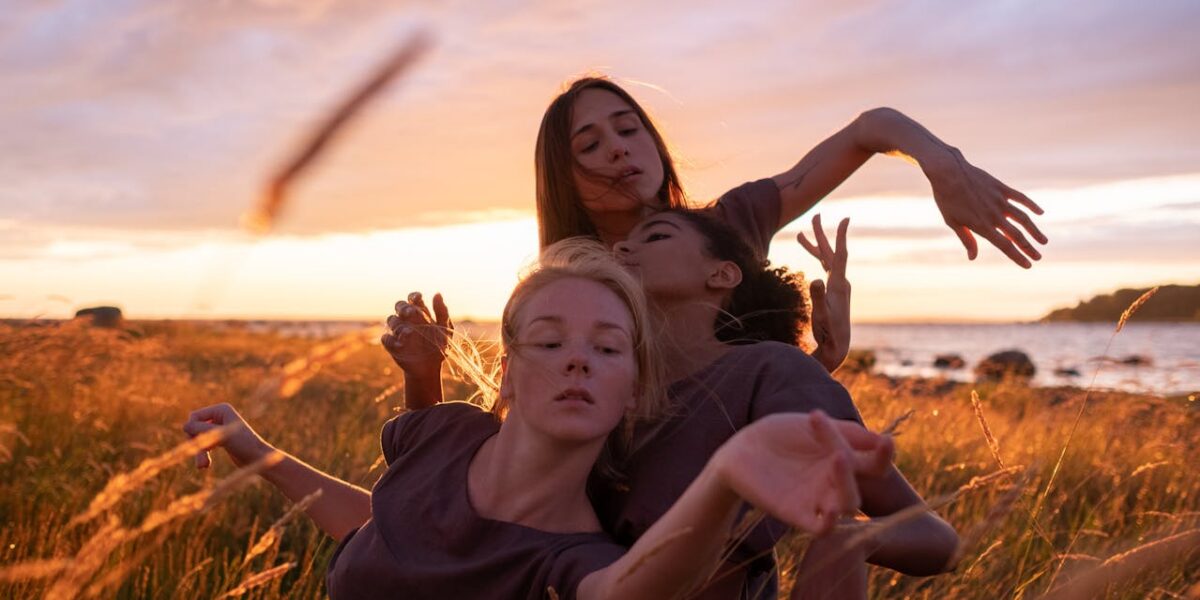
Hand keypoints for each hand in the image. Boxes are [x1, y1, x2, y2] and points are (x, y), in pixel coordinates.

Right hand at [182, 403, 271, 468]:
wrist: (258, 459)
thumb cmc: (244, 444)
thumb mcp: (221, 435)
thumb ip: (203, 429)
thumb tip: (184, 425)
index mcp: (222, 409)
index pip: (195, 416)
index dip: (192, 431)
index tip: (197, 444)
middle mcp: (220, 415)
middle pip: (195, 428)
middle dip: (196, 443)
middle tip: (200, 460)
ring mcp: (219, 427)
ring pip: (198, 438)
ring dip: (199, 452)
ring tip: (202, 466)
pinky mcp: (220, 439)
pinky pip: (204, 445)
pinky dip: (203, 454)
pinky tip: (205, 465)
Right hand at [381, 291, 452, 376]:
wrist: (431, 367)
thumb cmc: (439, 346)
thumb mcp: (445, 329)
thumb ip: (442, 312)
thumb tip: (437, 293)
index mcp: (421, 312)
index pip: (413, 298)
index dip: (414, 296)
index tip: (418, 299)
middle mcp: (407, 319)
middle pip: (399, 305)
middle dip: (403, 307)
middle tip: (411, 314)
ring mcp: (398, 331)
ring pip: (391, 319)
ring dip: (399, 324)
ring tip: (410, 333)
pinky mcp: (391, 344)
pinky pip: (385, 338)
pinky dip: (392, 339)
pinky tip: (401, 344)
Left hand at [715, 411, 892, 534]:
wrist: (741, 449)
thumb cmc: (778, 435)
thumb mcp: (812, 425)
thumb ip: (845, 431)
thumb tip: (881, 439)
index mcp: (843, 461)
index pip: (875, 464)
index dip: (884, 455)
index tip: (885, 441)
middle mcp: (835, 484)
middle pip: (861, 486)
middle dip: (856, 468)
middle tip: (840, 448)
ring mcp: (818, 501)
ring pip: (847, 506)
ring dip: (847, 486)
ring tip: (837, 458)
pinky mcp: (797, 515)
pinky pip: (821, 528)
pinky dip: (830, 523)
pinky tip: (832, 510)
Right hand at [797, 215, 850, 372]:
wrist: (838, 344)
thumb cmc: (828, 331)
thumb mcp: (820, 315)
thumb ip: (817, 297)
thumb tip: (815, 279)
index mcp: (838, 284)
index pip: (840, 254)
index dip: (841, 236)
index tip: (845, 219)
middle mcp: (840, 281)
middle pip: (831, 252)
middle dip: (822, 234)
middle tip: (815, 216)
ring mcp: (838, 285)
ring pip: (826, 259)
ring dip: (815, 246)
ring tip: (801, 233)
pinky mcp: (833, 290)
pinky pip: (825, 267)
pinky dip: (816, 257)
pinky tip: (810, 254)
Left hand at [925, 152, 1046, 267]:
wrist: (949, 173)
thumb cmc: (947, 199)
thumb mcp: (952, 222)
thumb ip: (966, 239)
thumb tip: (973, 257)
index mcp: (982, 226)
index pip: (1005, 246)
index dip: (1018, 257)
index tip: (1028, 265)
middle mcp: (994, 215)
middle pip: (1017, 235)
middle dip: (1029, 248)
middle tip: (1038, 257)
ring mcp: (1000, 201)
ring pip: (1023, 219)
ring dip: (1035, 231)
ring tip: (1044, 241)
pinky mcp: (1002, 188)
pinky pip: (1021, 198)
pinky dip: (1032, 205)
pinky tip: (1041, 212)